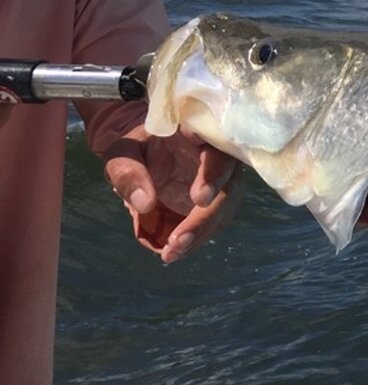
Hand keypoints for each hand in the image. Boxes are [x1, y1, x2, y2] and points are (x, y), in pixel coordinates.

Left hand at [103, 123, 237, 262]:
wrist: (151, 155)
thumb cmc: (138, 147)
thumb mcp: (122, 153)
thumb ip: (128, 172)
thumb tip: (145, 204)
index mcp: (199, 132)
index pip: (216, 149)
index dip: (212, 172)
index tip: (199, 198)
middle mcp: (221, 155)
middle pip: (228, 185)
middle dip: (205, 216)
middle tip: (178, 239)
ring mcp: (225, 178)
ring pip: (225, 207)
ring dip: (201, 232)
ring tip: (172, 252)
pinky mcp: (221, 199)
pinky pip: (216, 220)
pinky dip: (197, 238)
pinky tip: (175, 251)